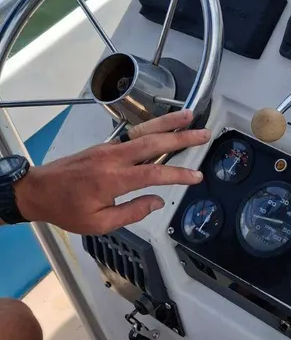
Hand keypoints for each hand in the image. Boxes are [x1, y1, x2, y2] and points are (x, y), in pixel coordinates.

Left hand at [14, 110, 208, 233]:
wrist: (38, 190)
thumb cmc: (66, 210)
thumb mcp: (99, 223)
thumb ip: (131, 213)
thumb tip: (156, 201)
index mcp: (112, 180)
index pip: (153, 173)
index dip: (178, 175)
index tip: (196, 176)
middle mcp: (112, 158)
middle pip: (153, 143)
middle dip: (181, 137)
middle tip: (204, 133)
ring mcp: (108, 148)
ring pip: (143, 131)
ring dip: (168, 122)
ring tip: (190, 115)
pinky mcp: (105, 146)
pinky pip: (134, 134)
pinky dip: (153, 127)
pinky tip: (165, 125)